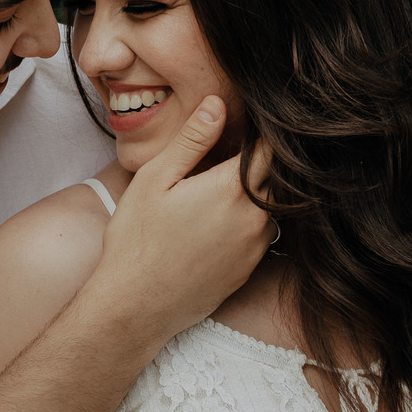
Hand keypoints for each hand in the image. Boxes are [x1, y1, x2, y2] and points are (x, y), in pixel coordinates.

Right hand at [90, 95, 273, 344]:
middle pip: (275, 177)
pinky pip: (260, 234)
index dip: (260, 133)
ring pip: (270, 206)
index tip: (246, 126)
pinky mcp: (249, 270)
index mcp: (232, 189)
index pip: (269, 148)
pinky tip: (213, 224)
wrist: (136, 306)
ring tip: (216, 191)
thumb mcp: (155, 179)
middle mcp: (255, 218)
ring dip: (253, 194)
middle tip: (228, 155)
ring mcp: (256, 248)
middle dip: (259, 163)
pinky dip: (246, 221)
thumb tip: (217, 105)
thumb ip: (191, 140)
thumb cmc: (138, 240)